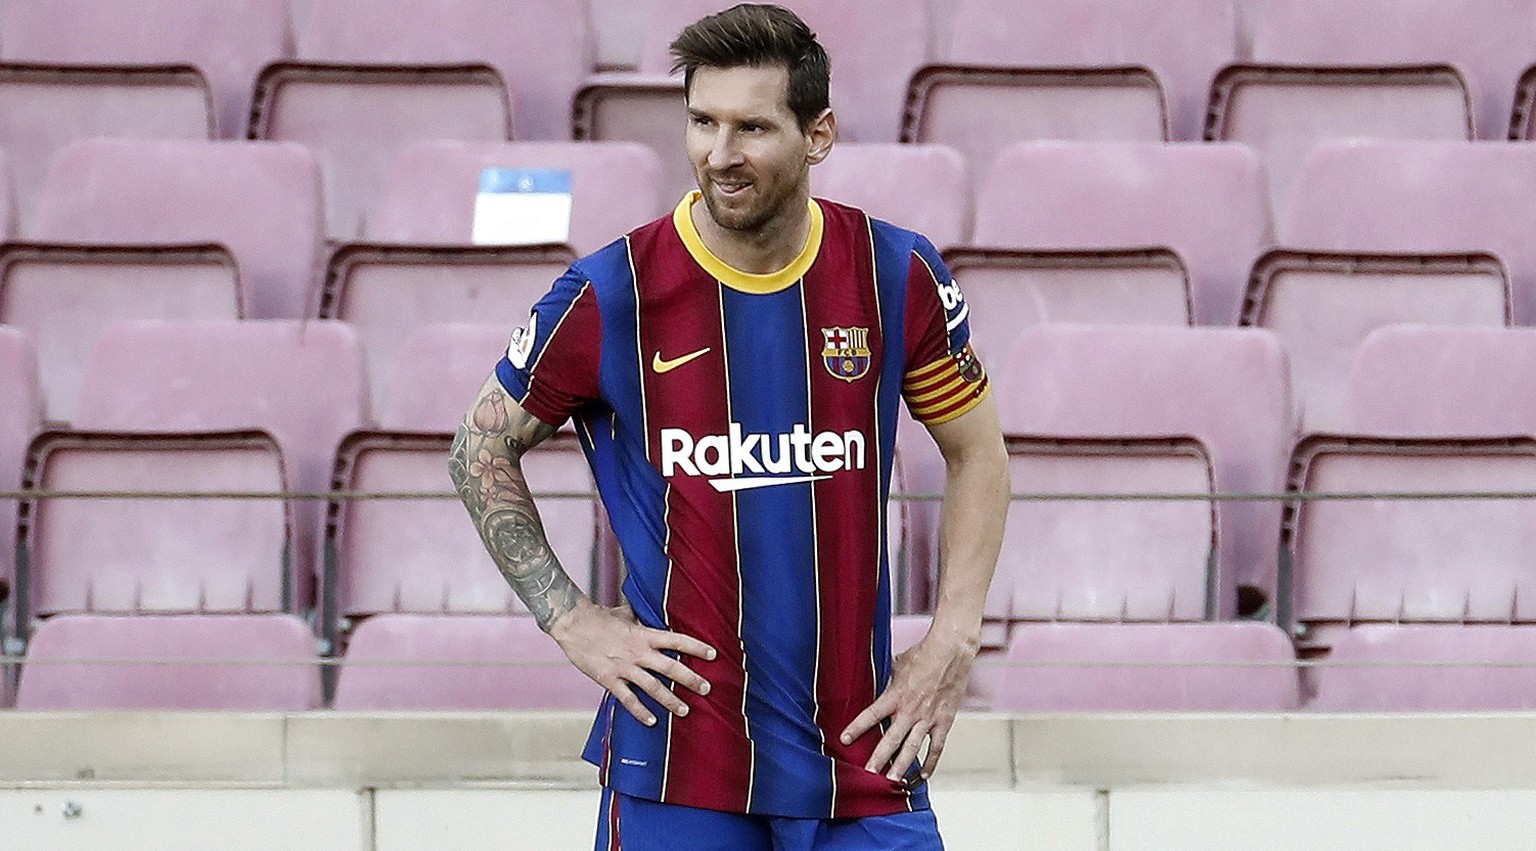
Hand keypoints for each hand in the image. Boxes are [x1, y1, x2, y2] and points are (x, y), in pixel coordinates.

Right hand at [548, 598, 715, 725]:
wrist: (572, 624)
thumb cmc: (598, 617)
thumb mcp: (624, 614)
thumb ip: (639, 619)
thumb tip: (649, 613)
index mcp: (644, 634)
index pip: (677, 641)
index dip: (696, 647)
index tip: (713, 654)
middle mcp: (638, 652)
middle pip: (670, 668)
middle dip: (691, 679)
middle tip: (707, 688)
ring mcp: (624, 667)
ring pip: (653, 687)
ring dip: (670, 700)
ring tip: (685, 710)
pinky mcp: (609, 679)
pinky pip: (627, 698)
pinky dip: (640, 710)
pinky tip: (651, 721)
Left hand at [838, 625, 976, 781]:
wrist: (951, 652)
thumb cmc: (923, 655)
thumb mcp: (896, 664)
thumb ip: (886, 679)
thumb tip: (873, 680)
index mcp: (896, 695)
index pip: (871, 714)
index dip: (857, 727)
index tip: (845, 740)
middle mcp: (910, 710)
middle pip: (891, 739)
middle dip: (879, 758)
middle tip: (869, 773)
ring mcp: (928, 718)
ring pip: (912, 748)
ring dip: (901, 766)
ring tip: (892, 780)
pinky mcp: (944, 721)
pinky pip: (936, 746)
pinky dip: (931, 762)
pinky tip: (924, 775)